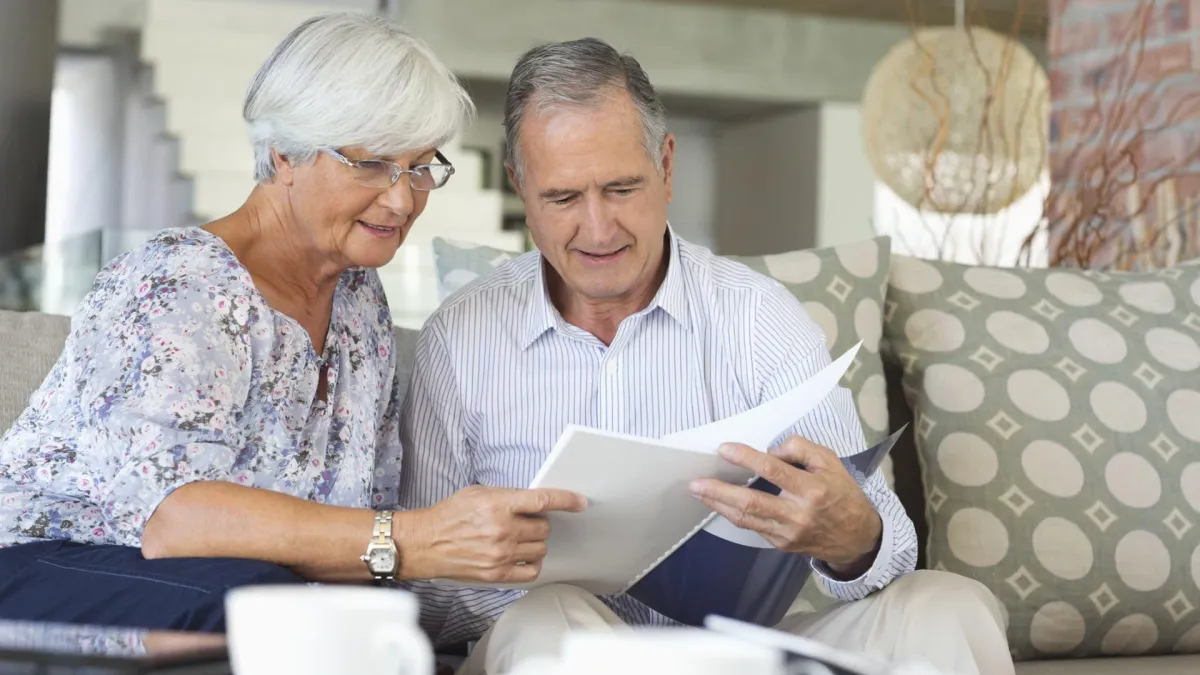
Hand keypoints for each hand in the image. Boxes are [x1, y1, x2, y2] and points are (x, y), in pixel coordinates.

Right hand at [397, 485, 586, 582]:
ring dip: (534, 542)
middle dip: (538, 523)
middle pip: (544, 527)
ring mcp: (501, 554)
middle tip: (523, 522)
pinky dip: (532, 562)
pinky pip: (532, 570)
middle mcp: (502, 530)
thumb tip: (533, 501)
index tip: (580, 501)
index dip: (566, 499)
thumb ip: (507, 496)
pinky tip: (521, 555)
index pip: (542, 500)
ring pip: (541, 548)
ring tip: (517, 538)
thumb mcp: (477, 493)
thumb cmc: (449, 516)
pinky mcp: (497, 573)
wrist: (424, 543)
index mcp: (498, 505)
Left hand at [689, 435, 881, 575]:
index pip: (773, 471)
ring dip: (718, 505)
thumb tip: (770, 450)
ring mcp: (787, 532)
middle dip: (719, 491)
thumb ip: (800, 449)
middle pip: (751, 502)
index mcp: (812, 489)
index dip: (746, 459)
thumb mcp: (829, 461)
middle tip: (695, 482)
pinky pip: (752, 527)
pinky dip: (733, 514)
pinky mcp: (781, 544)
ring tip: (698, 492)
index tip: (724, 449)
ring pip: (746, 519)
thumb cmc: (842, 493)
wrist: (856, 537)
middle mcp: (798, 514)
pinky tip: (719, 503)